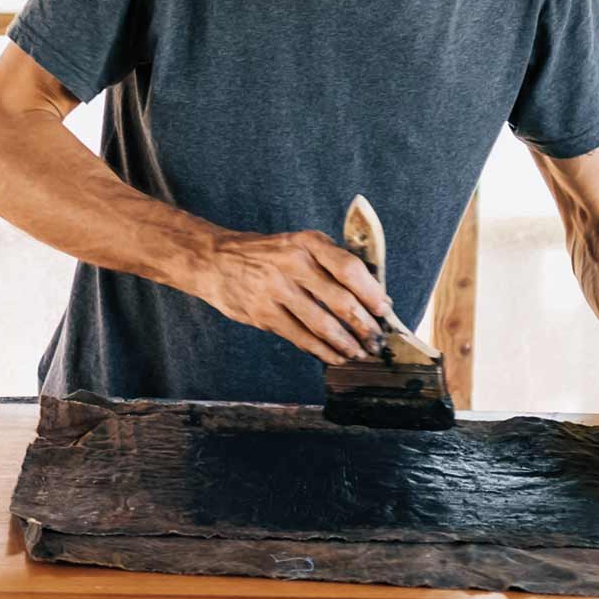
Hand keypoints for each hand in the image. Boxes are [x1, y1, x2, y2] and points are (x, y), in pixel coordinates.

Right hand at [186, 229, 390, 364]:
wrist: (215, 260)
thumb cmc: (266, 254)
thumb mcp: (297, 244)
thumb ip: (331, 263)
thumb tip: (372, 295)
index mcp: (307, 242)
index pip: (348, 268)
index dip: (371, 292)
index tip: (384, 309)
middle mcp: (292, 263)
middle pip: (340, 300)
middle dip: (364, 325)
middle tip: (377, 340)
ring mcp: (276, 289)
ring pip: (322, 324)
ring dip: (346, 343)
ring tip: (359, 352)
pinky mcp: (263, 313)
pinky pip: (301, 337)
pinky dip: (322, 350)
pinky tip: (335, 356)